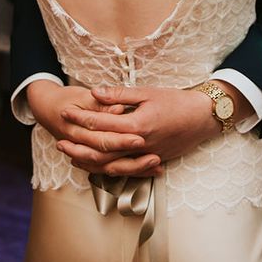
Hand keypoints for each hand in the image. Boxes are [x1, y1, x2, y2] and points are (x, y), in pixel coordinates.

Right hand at [27, 81, 148, 168]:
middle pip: (108, 158)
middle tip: (154, 156)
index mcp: (76, 128)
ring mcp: (84, 153)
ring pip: (109, 169)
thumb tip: (119, 108)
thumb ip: (102, 103)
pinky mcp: (91, 157)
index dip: (121, 138)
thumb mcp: (82, 95)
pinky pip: (109, 170)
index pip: (102, 137)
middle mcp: (81, 145)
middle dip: (132, 160)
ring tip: (154, 166)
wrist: (46, 107)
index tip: (140, 138)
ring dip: (133, 169)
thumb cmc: (66, 99)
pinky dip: (127, 171)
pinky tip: (147, 170)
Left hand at [58, 85, 220, 177]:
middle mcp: (139, 144)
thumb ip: (120, 95)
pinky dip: (106, 168)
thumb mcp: (148, 92)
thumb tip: (95, 92)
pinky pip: (124, 169)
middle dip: (78, 144)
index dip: (81, 118)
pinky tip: (94, 165)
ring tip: (71, 156)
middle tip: (59, 140)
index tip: (65, 111)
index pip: (102, 123)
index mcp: (137, 124)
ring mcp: (145, 156)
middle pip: (101, 149)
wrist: (203, 118)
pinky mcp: (151, 161)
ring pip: (111, 164)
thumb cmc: (176, 101)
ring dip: (88, 161)